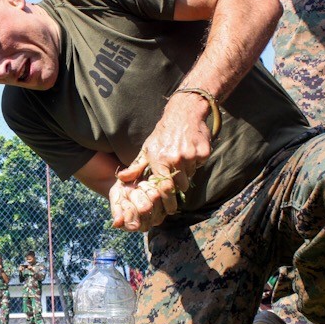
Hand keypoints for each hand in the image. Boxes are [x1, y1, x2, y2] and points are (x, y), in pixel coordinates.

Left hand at [112, 93, 212, 229]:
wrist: (184, 113)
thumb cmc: (162, 135)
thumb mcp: (147, 150)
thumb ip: (136, 167)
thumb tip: (121, 178)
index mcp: (160, 160)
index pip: (165, 188)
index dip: (169, 201)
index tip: (171, 209)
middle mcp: (176, 159)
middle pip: (180, 185)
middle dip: (178, 185)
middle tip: (176, 176)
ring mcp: (191, 155)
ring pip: (191, 175)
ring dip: (187, 172)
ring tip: (181, 158)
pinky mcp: (203, 151)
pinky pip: (200, 164)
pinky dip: (196, 161)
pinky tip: (190, 150)